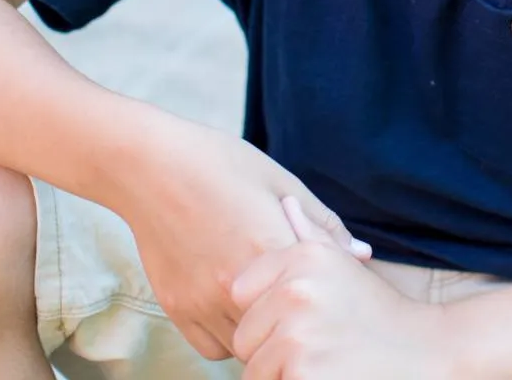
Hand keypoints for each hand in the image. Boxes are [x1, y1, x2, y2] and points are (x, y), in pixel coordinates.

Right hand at [110, 117, 372, 361]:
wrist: (150, 166)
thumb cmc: (220, 164)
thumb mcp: (280, 181)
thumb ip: (322, 223)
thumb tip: (362, 255)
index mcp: (271, 248)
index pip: (320, 294)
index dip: (329, 293)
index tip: (329, 289)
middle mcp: (238, 284)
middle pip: (286, 327)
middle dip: (296, 317)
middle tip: (297, 298)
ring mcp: (204, 301)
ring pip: (250, 346)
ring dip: (262, 328)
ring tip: (263, 297)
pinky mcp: (178, 309)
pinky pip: (213, 348)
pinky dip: (227, 334)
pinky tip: (231, 304)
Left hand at [231, 198, 460, 378]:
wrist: (426, 353)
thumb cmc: (381, 313)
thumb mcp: (344, 266)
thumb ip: (309, 233)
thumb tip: (286, 201)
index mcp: (303, 257)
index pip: (239, 291)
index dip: (264, 314)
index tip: (301, 320)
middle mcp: (296, 290)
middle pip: (244, 336)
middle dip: (271, 351)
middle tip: (317, 348)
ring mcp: (298, 333)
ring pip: (255, 370)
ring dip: (282, 375)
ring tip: (323, 365)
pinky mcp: (302, 373)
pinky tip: (326, 377)